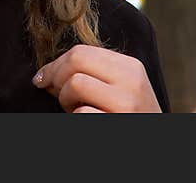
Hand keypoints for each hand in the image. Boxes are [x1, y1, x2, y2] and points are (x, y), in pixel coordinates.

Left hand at [32, 44, 161, 112]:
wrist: (152, 144)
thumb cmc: (127, 118)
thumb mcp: (117, 90)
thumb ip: (89, 75)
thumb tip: (46, 74)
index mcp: (130, 67)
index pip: (81, 51)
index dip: (55, 64)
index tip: (43, 79)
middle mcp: (131, 81)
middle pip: (76, 60)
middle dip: (56, 77)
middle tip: (57, 95)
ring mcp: (127, 103)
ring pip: (76, 84)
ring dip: (65, 100)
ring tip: (74, 110)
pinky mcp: (118, 122)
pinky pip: (81, 113)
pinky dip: (74, 118)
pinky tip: (85, 122)